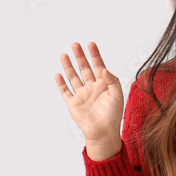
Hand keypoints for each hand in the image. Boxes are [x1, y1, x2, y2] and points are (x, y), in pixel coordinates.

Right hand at [55, 42, 123, 159]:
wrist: (103, 132)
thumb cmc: (113, 115)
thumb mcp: (117, 95)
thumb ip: (112, 80)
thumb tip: (104, 69)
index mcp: (103, 85)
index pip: (98, 66)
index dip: (95, 55)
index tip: (91, 44)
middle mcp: (92, 87)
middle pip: (84, 68)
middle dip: (80, 56)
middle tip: (75, 44)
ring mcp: (82, 95)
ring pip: (73, 77)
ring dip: (69, 66)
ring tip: (64, 55)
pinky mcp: (73, 103)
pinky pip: (65, 91)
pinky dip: (61, 83)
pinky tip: (58, 74)